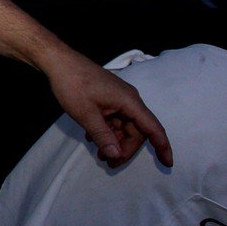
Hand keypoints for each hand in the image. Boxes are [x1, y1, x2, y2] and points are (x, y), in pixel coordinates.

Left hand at [47, 53, 173, 168]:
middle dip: (125, 149)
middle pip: (136, 131)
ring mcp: (118, 99)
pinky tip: (92, 139)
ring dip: (114, 142)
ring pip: (124, 127)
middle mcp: (128, 100)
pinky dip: (106, 131)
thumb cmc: (72, 85)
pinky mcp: (108, 99)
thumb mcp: (86, 114)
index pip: (152, 127)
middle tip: (109, 163)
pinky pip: (114, 120)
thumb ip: (103, 136)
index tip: (167, 164)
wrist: (58, 61)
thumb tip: (117, 155)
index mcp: (129, 102)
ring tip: (99, 155)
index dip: (162, 146)